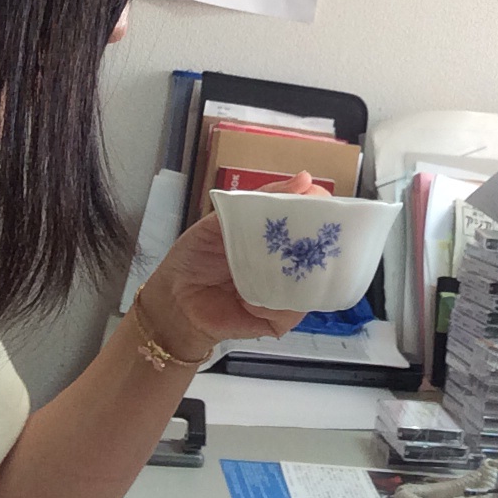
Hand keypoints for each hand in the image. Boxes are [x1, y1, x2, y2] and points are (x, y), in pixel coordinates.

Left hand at [137, 171, 330, 358]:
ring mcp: (285, 293)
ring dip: (299, 275)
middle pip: (320, 253)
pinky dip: (275, 304)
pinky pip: (291, 311)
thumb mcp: (222, 219)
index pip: (311, 220)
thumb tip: (304, 178)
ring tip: (278, 267)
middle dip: (322, 242)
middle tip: (315, 233)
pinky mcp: (278, 319)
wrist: (172, 299)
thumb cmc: (196, 256)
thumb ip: (259, 198)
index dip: (323, 210)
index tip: (324, 199)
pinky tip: (250, 300)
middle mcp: (286, 264)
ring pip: (312, 285)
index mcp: (276, 237)